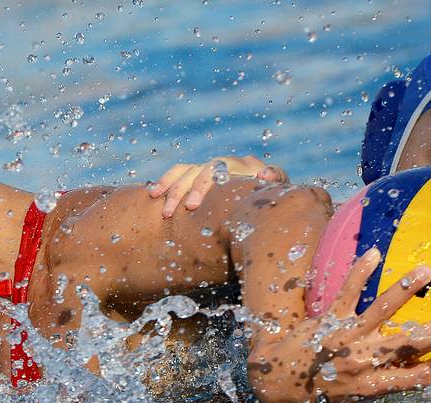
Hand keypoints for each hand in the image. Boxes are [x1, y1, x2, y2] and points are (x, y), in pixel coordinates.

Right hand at [149, 155, 289, 217]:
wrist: (265, 202)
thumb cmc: (272, 202)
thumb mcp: (277, 194)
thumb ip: (274, 181)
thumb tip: (265, 173)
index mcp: (247, 166)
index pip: (225, 166)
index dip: (209, 182)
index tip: (198, 202)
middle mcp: (227, 163)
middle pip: (204, 169)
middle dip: (194, 188)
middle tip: (189, 208)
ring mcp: (211, 169)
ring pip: (187, 171)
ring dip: (174, 189)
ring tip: (166, 212)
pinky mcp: (198, 176)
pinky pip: (178, 174)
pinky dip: (166, 182)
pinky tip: (153, 195)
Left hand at [248, 247, 430, 402]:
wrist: (275, 382)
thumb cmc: (318, 394)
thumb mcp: (353, 399)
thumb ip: (383, 381)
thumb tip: (417, 368)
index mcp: (372, 384)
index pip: (418, 378)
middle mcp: (362, 360)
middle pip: (407, 344)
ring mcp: (345, 336)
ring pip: (380, 311)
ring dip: (405, 290)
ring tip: (427, 271)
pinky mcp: (328, 319)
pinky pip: (346, 293)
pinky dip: (359, 272)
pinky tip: (373, 253)